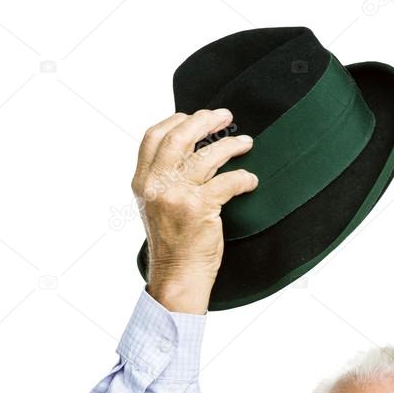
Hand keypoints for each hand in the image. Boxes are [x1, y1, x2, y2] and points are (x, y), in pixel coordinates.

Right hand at [131, 108, 257, 312]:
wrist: (178, 275)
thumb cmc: (173, 244)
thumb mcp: (156, 206)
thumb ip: (164, 180)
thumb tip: (188, 152)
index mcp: (142, 181)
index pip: (154, 137)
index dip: (176, 120)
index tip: (195, 116)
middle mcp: (155, 184)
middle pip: (180, 137)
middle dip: (206, 121)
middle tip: (226, 117)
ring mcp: (176, 195)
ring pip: (206, 155)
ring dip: (231, 145)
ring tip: (246, 143)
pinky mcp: (199, 208)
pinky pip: (227, 181)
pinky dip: (243, 178)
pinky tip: (251, 180)